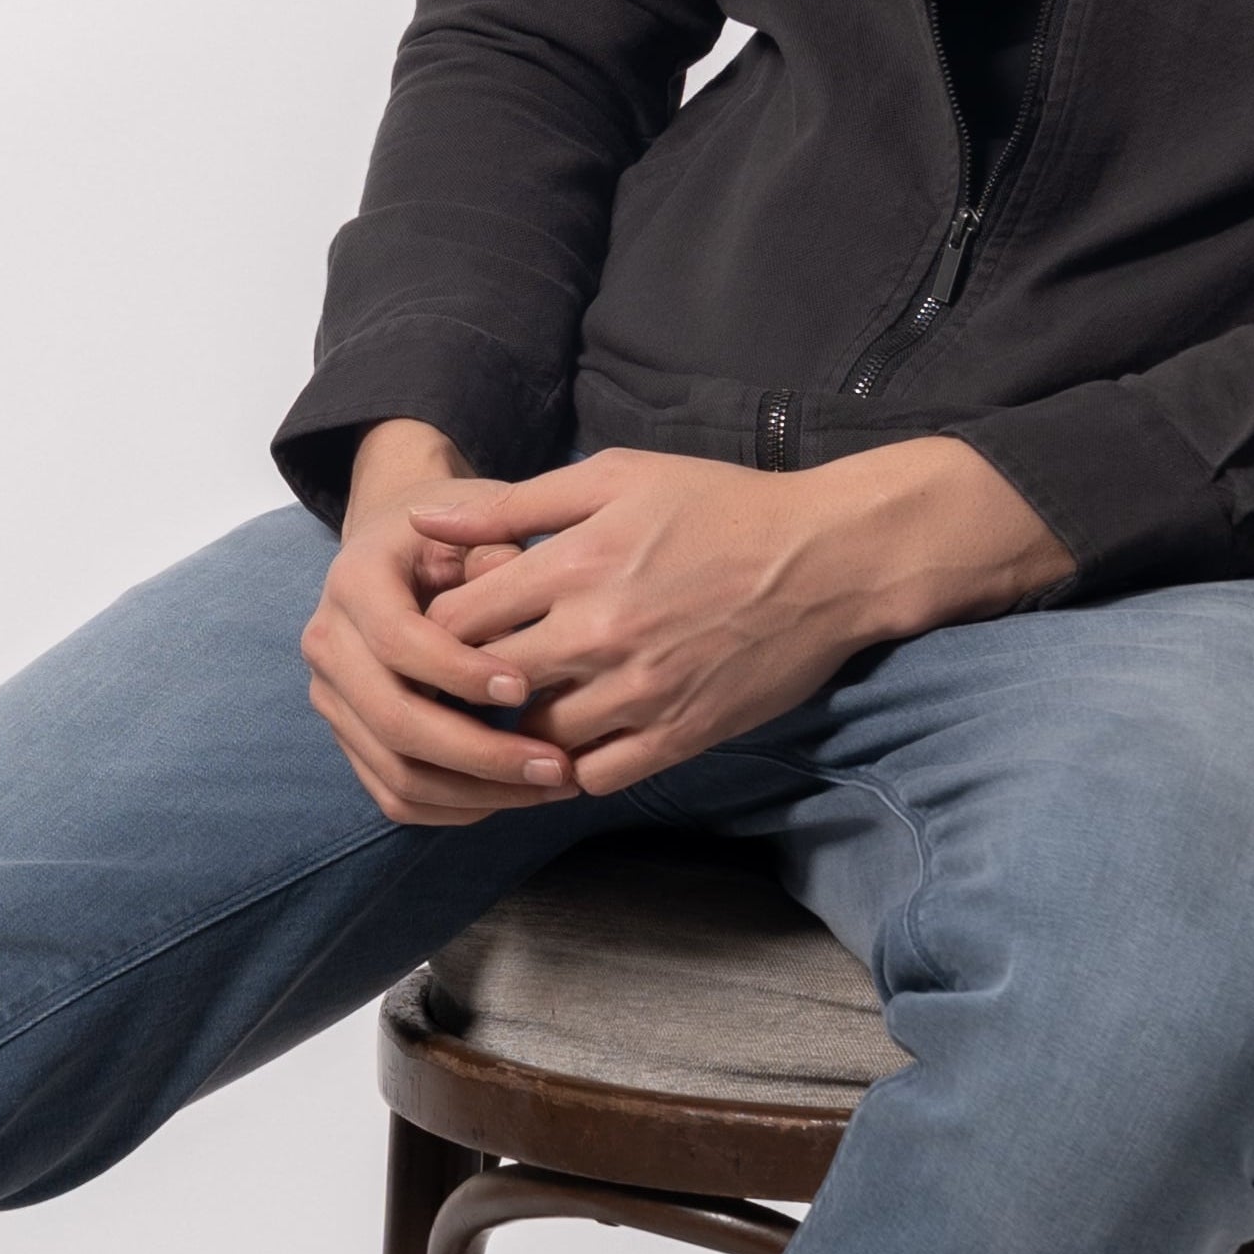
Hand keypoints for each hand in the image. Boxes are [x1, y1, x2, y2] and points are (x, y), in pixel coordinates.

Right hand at [301, 422, 588, 825]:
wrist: (396, 551)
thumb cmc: (450, 540)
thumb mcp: (476, 523)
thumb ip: (498, 555)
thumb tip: (518, 614)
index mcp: (353, 581)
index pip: (398, 641)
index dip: (460, 672)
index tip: (527, 686)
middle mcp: (328, 643)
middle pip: (394, 722)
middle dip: (482, 755)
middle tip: (557, 766)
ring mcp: (331, 697)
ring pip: (396, 774)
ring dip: (478, 793)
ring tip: (550, 786)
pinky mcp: (348, 736)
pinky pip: (394, 795)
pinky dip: (455, 808)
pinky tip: (513, 795)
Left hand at [406, 439, 1068, 794]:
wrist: (829, 559)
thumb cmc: (719, 506)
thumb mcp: (614, 478)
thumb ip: (514, 504)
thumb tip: (424, 521)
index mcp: (575, 563)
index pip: (456, 619)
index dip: (437, 627)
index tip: (445, 627)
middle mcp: (599, 633)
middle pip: (485, 685)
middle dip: (466, 686)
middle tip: (466, 679)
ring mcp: (641, 691)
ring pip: (536, 740)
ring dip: (518, 731)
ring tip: (520, 710)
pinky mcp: (681, 734)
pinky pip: (597, 776)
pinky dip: (574, 766)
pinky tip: (574, 740)